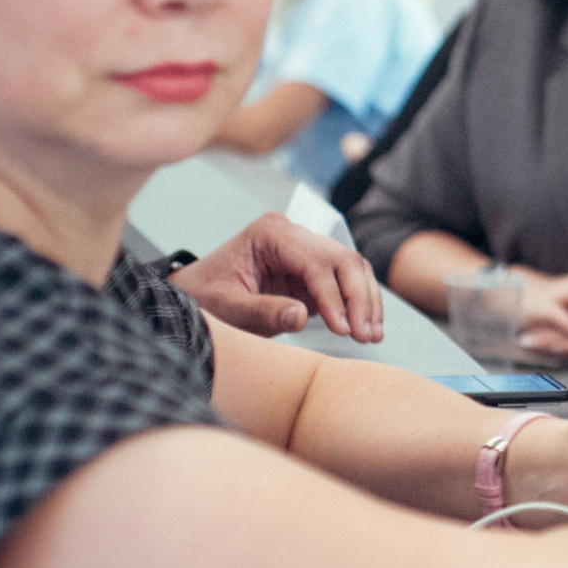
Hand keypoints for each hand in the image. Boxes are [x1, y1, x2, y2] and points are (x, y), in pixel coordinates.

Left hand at [168, 212, 383, 341]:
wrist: (195, 293)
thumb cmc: (205, 296)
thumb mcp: (228, 307)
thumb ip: (263, 311)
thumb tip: (301, 316)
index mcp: (271, 233)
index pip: (316, 262)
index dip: (334, 297)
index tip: (342, 328)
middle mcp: (294, 233)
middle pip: (344, 260)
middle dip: (359, 299)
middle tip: (365, 334)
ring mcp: (306, 249)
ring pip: (353, 268)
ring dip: (366, 302)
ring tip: (371, 334)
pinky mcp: (313, 269)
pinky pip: (347, 281)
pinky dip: (359, 303)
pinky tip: (365, 327)